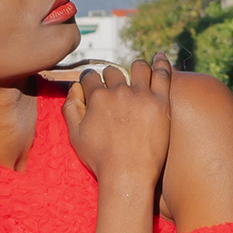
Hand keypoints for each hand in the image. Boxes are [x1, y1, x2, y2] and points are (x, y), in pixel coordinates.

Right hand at [64, 58, 171, 193]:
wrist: (128, 176)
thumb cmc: (100, 160)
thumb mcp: (75, 136)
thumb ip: (70, 108)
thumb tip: (75, 87)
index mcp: (96, 97)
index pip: (90, 77)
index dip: (90, 81)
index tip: (95, 86)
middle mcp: (118, 91)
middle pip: (113, 72)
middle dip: (112, 77)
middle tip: (116, 88)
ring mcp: (141, 95)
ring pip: (138, 67)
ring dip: (135, 68)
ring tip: (137, 74)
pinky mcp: (161, 103)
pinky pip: (163, 75)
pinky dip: (161, 63)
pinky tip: (160, 57)